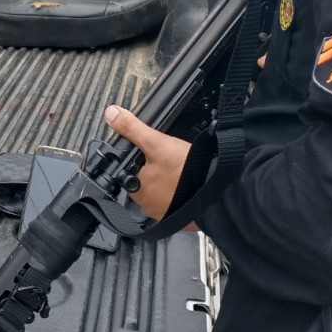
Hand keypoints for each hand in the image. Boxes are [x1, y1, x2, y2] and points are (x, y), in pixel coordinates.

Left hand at [103, 105, 191, 221]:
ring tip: (183, 170)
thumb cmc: (187, 171)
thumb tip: (111, 114)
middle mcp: (147, 205)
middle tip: (174, 160)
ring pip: (162, 190)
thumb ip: (132, 129)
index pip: (131, 169)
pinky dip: (181, 192)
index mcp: (136, 189)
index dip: (142, 158)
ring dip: (169, 181)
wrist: (220, 193)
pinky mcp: (181, 217)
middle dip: (157, 168)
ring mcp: (164, 213)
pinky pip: (176, 200)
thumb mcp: (157, 143)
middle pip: (146, 180)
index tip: (157, 152)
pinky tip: (190, 182)